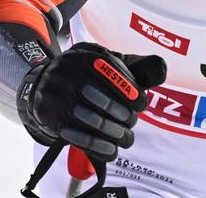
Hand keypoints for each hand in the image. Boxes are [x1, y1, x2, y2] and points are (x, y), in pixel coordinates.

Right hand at [16, 42, 166, 162]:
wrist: (43, 82)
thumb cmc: (86, 72)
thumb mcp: (106, 60)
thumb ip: (134, 65)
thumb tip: (161, 69)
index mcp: (87, 56)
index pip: (116, 77)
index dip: (133, 94)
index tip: (141, 104)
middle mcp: (70, 74)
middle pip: (107, 102)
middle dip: (125, 116)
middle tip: (131, 120)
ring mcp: (58, 97)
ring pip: (95, 123)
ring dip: (115, 133)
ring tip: (124, 136)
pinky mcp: (51, 118)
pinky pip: (80, 138)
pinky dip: (99, 147)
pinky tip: (111, 148)